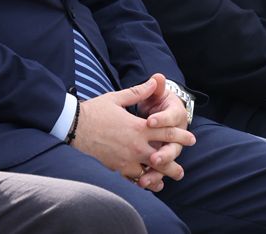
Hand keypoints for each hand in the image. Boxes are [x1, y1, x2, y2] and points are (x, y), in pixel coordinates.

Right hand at [72, 74, 194, 190]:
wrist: (74, 127)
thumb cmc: (95, 111)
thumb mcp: (117, 98)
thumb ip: (138, 92)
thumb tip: (154, 81)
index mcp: (139, 127)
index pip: (166, 132)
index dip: (181, 135)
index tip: (191, 139)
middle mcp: (136, 146)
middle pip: (162, 156)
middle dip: (175, 163)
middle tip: (182, 169)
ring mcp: (127, 159)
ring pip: (150, 172)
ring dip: (161, 176)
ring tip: (168, 180)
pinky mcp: (116, 168)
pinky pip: (134, 178)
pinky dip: (143, 182)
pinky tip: (148, 184)